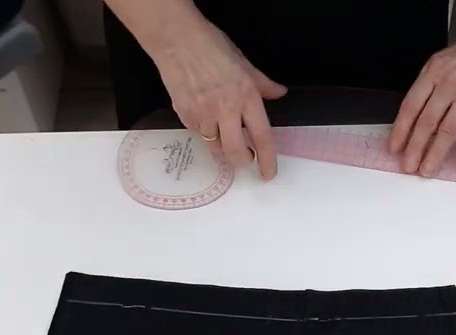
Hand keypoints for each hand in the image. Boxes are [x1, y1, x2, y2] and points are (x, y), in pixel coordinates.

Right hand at [153, 18, 286, 179]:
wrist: (176, 40)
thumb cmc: (210, 46)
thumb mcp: (244, 63)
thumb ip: (263, 84)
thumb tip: (279, 93)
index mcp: (246, 96)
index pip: (262, 137)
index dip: (268, 160)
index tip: (268, 173)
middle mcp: (226, 110)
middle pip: (235, 152)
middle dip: (242, 161)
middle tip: (245, 158)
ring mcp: (203, 114)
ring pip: (214, 146)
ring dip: (221, 144)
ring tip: (223, 130)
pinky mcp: (184, 115)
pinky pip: (197, 133)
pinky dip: (203, 130)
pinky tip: (204, 115)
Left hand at [389, 18, 455, 175]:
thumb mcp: (446, 59)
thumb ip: (432, 84)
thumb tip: (419, 115)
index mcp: (434, 72)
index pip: (411, 106)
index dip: (400, 130)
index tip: (394, 147)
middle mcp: (449, 83)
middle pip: (427, 122)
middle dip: (415, 149)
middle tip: (408, 167)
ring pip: (448, 131)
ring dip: (436, 154)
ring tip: (428, 170)